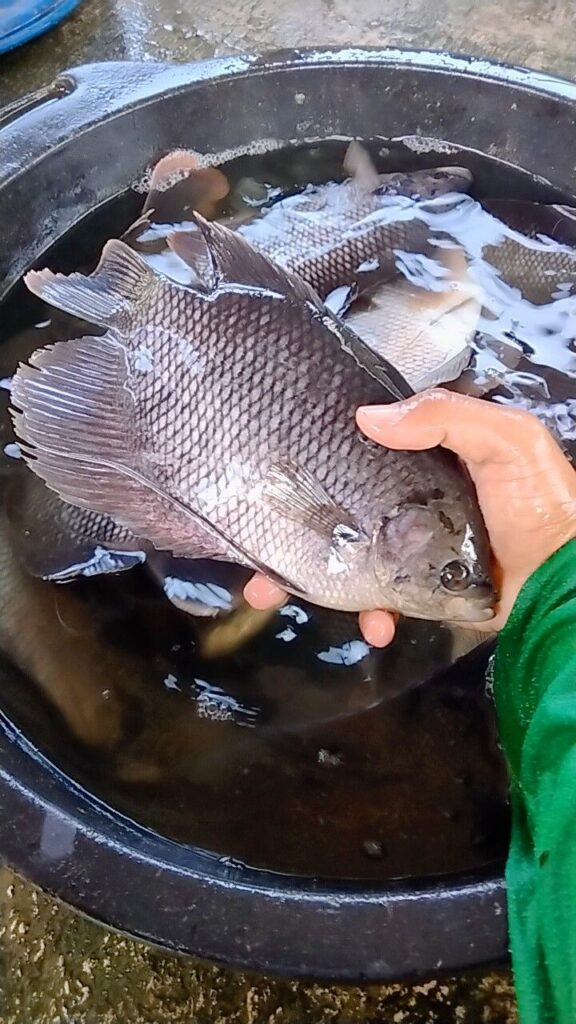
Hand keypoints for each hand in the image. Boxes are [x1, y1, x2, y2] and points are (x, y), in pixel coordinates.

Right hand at [244, 390, 575, 645]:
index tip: (273, 471)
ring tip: (273, 592)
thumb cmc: (542, 503)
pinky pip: (381, 602)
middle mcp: (413, 500)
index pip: (360, 450)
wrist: (566, 583)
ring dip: (310, 578)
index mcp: (427, 459)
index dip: (316, 458)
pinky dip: (369, 615)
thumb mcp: (508, 442)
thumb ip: (447, 418)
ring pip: (347, 559)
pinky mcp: (424, 592)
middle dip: (292, 530)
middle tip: (256, 546)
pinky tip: (375, 625)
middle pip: (339, 510)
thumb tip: (367, 417)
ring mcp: (414, 548)